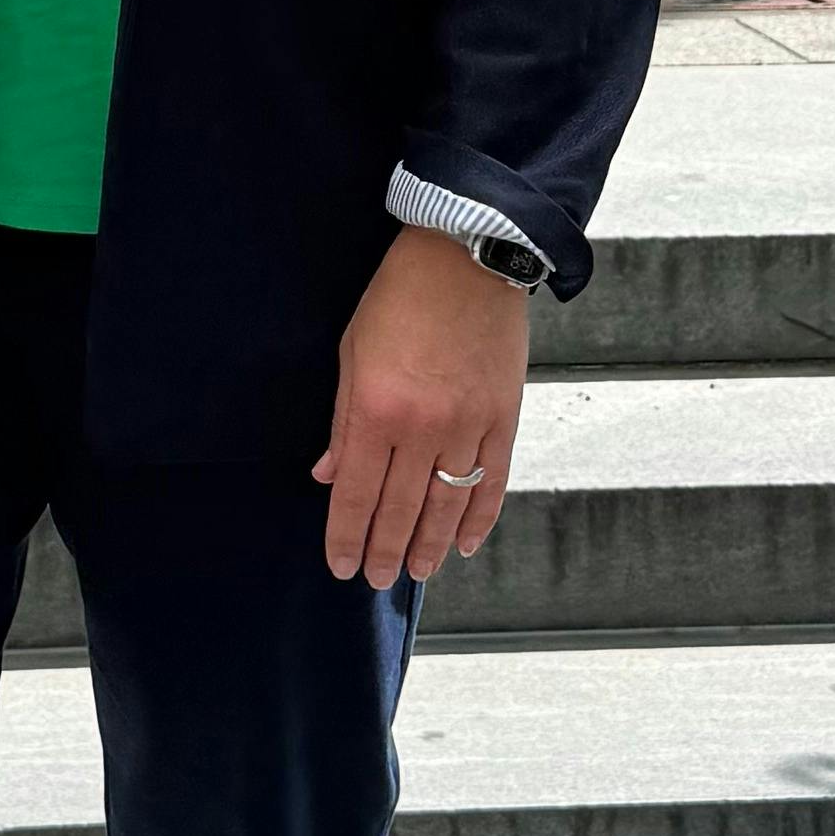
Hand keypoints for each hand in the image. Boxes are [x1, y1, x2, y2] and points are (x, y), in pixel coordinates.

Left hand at [314, 227, 532, 589]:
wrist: (467, 256)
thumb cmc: (398, 298)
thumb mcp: (352, 353)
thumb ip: (342, 423)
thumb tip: (330, 476)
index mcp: (377, 410)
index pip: (356, 493)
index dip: (347, 535)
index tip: (341, 565)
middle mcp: (423, 427)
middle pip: (400, 509)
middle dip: (385, 551)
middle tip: (377, 579)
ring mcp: (469, 424)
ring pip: (447, 505)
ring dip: (429, 545)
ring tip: (416, 572)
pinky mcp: (504, 416)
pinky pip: (493, 481)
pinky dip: (478, 518)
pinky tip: (463, 543)